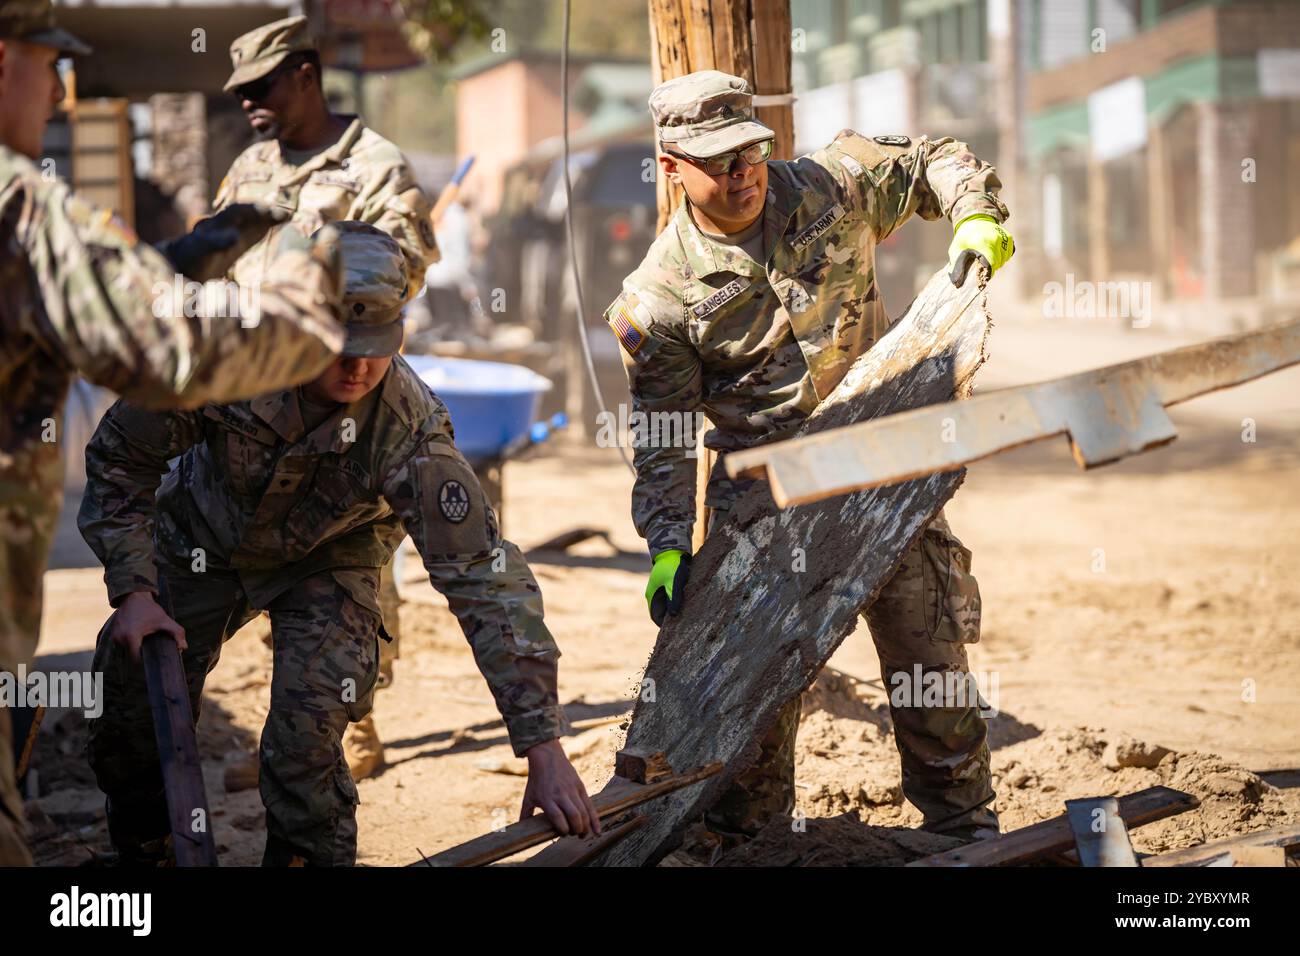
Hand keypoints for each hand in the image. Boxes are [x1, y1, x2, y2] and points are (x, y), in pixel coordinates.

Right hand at [109, 590, 185, 663]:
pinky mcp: (113, 634)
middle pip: (132, 655)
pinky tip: (140, 637)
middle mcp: (120, 638)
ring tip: (146, 640)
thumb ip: (177, 633)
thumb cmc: (149, 610)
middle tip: (153, 646)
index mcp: (131, 637)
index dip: (146, 661)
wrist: (134, 596)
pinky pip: (124, 644)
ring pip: (128, 650)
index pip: (136, 659)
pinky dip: (131, 643)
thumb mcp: (165, 620)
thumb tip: (184, 647)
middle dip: (142, 653)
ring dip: (136, 648)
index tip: (155, 657)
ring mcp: (115, 636)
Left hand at [159, 203, 287, 280]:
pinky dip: (268, 224)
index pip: (238, 210)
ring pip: (254, 219)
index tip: (268, 212)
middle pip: (249, 212)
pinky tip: (281, 223)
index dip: (253, 210)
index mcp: (218, 222)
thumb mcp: (204, 250)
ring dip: (270, 217)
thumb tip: (235, 238)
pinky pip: (255, 228)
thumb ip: (218, 242)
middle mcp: (228, 223)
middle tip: (285, 214)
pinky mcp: (240, 240)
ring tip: (288, 216)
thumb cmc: (193, 257)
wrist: (185, 265)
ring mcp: (235, 230)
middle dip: (266, 212)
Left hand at [520, 739, 600, 836]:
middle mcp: (560, 794)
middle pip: (573, 815)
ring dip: (585, 826)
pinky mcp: (580, 786)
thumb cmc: (537, 779)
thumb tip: (521, 830)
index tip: (563, 834)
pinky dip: (594, 819)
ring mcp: (572, 790)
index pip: (557, 817)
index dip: (562, 829)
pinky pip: (590, 805)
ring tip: (583, 835)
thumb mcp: (529, 796)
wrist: (547, 756)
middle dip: (576, 830)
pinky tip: (596, 830)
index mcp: (546, 798)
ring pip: (583, 811)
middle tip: (574, 835)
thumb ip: (526, 813)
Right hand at [645, 549, 690, 625]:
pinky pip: (673, 599)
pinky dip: (679, 603)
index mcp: (651, 596)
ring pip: (668, 606)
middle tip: (684, 627)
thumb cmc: (672, 566)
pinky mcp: (669, 587)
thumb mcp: (673, 582)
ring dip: (676, 611)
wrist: (673, 550)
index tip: (676, 631)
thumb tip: (673, 615)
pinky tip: (689, 606)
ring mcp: (661, 591)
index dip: (664, 626)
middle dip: (671, 620)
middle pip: (662, 613)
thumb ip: (673, 598)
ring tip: (688, 618)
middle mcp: (655, 595)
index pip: (655, 617)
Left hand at [947, 214, 1013, 284]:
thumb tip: (957, 284)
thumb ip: (957, 267)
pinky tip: (994, 253)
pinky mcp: (1008, 237)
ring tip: (987, 258)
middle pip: (998, 263)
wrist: (974, 220)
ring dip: (997, 262)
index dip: (987, 273)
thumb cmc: (963, 238)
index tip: (981, 276)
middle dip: (991, 268)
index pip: (991, 264)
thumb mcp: (955, 251)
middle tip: (981, 266)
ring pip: (1005, 259)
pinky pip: (1009, 253)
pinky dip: (1003, 256)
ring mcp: (1003, 237)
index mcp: (982, 243)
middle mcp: (995, 239)